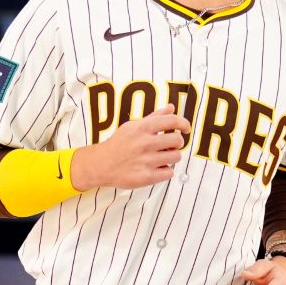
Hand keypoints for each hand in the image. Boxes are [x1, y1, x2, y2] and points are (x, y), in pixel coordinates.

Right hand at [74, 110, 189, 190]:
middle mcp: (145, 143)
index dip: (184, 123)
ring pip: (176, 157)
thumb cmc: (119, 144)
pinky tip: (156, 168)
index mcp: (142, 128)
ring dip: (172, 157)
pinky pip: (170, 173)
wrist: (100, 164)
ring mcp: (146, 161)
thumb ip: (154, 117)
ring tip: (161, 157)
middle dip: (177, 143)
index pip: (173, 120)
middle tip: (169, 145)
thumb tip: (171, 107)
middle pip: (177, 140)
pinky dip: (165, 171)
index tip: (185, 128)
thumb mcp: (133, 126)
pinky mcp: (146, 177)